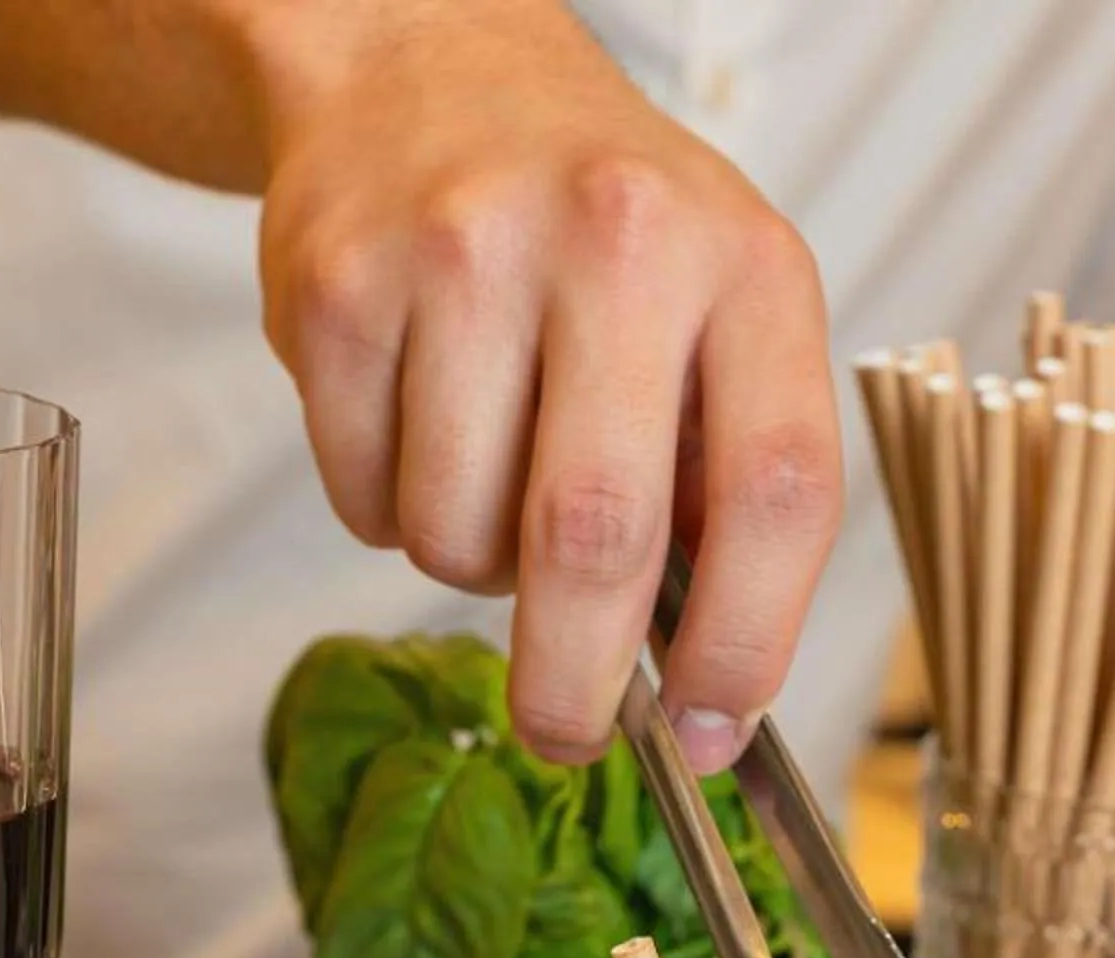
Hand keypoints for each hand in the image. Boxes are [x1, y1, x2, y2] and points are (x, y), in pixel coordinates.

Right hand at [256, 3, 839, 766]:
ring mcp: (462, 255)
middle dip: (575, 680)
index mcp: (743, 261)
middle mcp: (614, 240)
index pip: (776, 488)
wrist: (420, 65)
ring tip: (485, 473)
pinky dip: (384, 508)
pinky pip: (360, 497)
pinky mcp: (338, 287)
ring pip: (457, 535)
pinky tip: (411, 421)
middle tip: (565, 733)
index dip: (747, 640)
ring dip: (469, 565)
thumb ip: (727, 470)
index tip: (709, 731)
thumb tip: (705, 683)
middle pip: (595, 536)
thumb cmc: (594, 226)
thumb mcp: (716, 304)